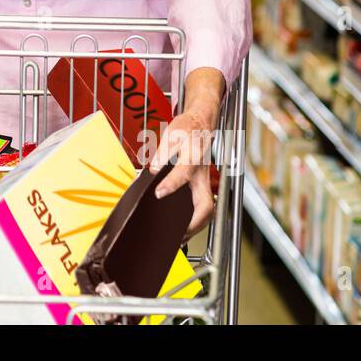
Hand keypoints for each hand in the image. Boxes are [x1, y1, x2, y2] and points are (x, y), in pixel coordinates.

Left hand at [149, 68, 224, 237]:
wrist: (202, 122)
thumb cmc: (187, 128)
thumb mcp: (172, 133)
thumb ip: (162, 152)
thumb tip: (153, 169)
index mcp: (193, 159)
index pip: (184, 174)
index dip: (172, 184)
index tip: (159, 194)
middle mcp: (201, 175)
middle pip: (206, 205)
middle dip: (194, 223)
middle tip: (177, 235)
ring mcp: (204, 182)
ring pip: (207, 210)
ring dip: (196, 226)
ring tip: (179, 238)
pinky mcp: (202, 186)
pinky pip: (203, 207)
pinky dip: (195, 220)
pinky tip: (182, 227)